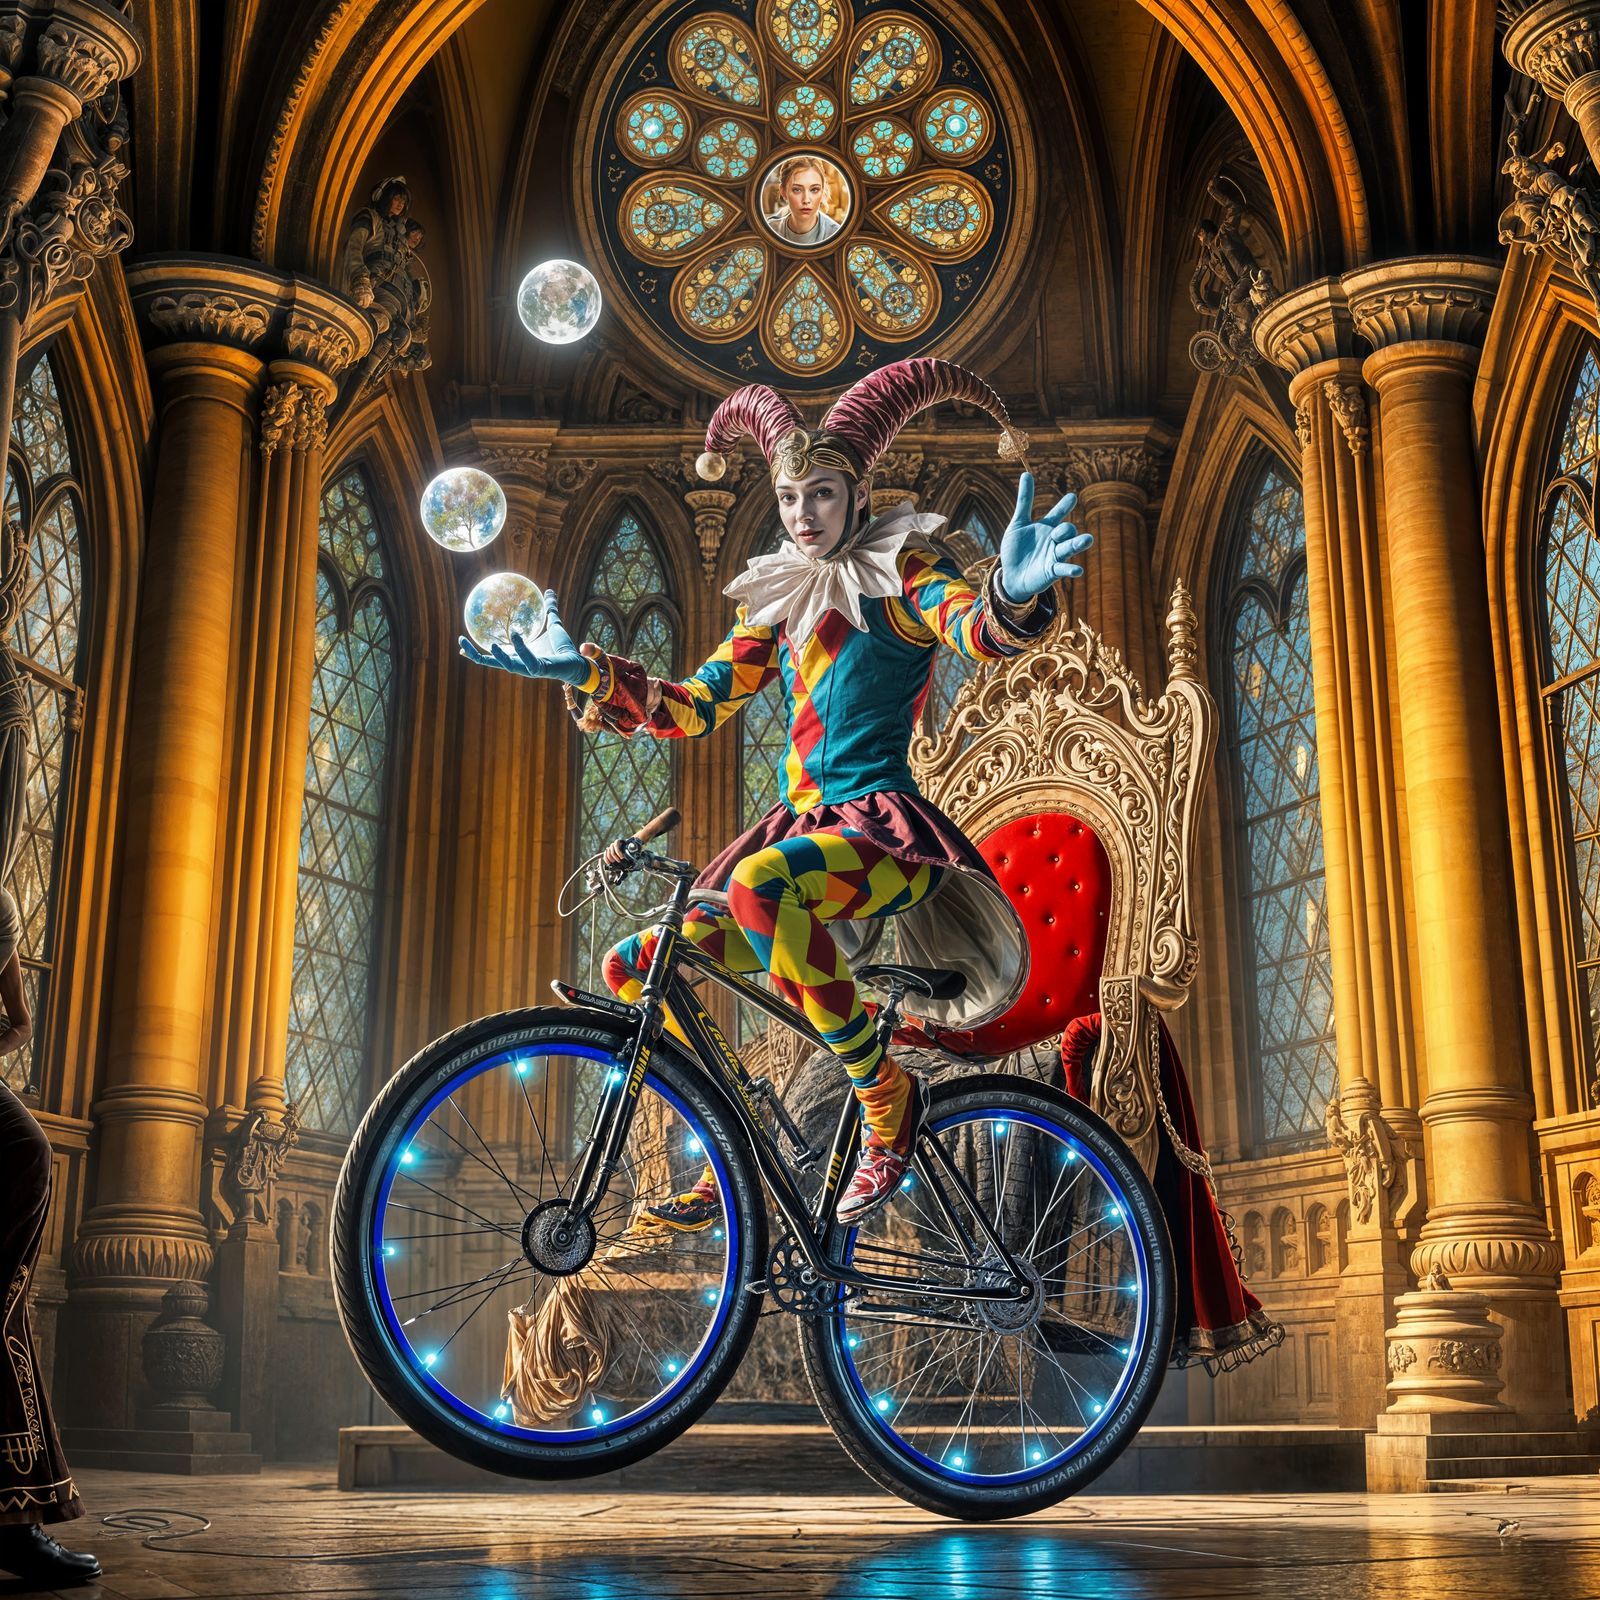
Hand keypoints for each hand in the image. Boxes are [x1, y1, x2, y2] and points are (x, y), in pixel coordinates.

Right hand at [458, 588, 591, 685]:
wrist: (578, 662)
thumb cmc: (563, 647)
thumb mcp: (554, 624)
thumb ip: (550, 609)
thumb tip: (549, 591)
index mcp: (518, 656)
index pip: (492, 656)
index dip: (476, 651)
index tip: (461, 643)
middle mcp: (520, 664)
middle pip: (492, 663)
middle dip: (476, 656)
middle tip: (461, 643)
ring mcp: (528, 669)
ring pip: (508, 665)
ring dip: (499, 656)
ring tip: (490, 644)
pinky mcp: (540, 669)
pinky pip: (528, 660)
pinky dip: (521, 648)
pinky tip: (515, 635)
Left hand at [998, 472, 1093, 602]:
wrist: (1011, 576)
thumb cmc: (1016, 550)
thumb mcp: (1017, 524)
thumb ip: (1024, 501)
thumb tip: (1026, 473)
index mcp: (1047, 527)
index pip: (1058, 513)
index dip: (1064, 506)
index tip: (1071, 497)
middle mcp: (1054, 540)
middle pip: (1067, 530)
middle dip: (1066, 528)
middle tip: (1056, 532)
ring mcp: (1055, 556)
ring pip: (1070, 547)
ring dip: (1079, 543)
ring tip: (1088, 540)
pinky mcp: (1052, 571)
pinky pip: (1063, 569)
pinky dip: (1071, 569)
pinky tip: (1078, 570)